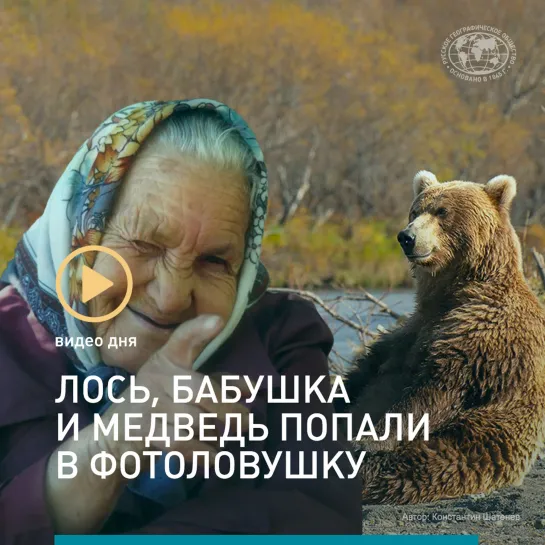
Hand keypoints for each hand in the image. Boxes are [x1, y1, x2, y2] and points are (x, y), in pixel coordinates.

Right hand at [99, 315, 250, 469]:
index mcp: (168, 359)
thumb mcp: (182, 385)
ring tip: (216, 438)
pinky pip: (185, 444)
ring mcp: (150, 406)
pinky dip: (204, 454)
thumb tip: (254, 387)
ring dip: (213, 433)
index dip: (200, 330)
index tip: (217, 321)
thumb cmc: (158, 404)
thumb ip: (218, 383)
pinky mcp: (147, 433)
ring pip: (197, 421)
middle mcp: (158, 377)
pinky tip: (212, 457)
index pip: (183, 339)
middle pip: (203, 390)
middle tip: (246, 423)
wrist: (113, 439)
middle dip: (230, 409)